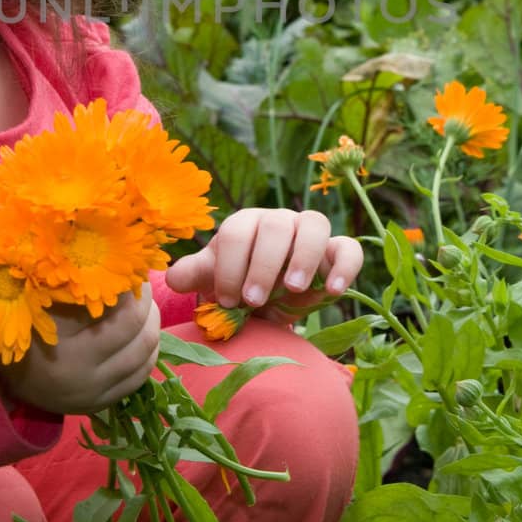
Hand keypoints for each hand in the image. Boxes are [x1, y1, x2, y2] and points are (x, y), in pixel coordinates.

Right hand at [0, 283, 159, 414]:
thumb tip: (117, 256)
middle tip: (141, 286)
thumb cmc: (19, 325)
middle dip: (148, 306)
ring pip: (145, 358)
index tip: (130, 269)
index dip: (134, 289)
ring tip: (145, 307)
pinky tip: (142, 335)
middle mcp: (82, 376)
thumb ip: (77, 281)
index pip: (124, 315)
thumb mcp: (40, 298)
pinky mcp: (98, 405)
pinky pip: (139, 379)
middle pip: (139, 336)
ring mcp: (92, 395)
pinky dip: (148, 354)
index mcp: (66, 346)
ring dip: (153, 328)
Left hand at [165, 208, 362, 322]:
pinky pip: (348, 248)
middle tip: (253, 301)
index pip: (236, 232)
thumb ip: (194, 275)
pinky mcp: (335, 252)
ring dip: (303, 256)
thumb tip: (173, 277)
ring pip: (314, 224)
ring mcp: (308, 233)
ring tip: (292, 289)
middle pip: (274, 225)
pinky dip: (345, 266)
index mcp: (244, 223)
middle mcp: (278, 221)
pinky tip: (333, 291)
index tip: (228, 299)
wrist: (269, 298)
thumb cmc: (238, 283)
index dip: (230, 265)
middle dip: (262, 264)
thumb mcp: (214, 280)